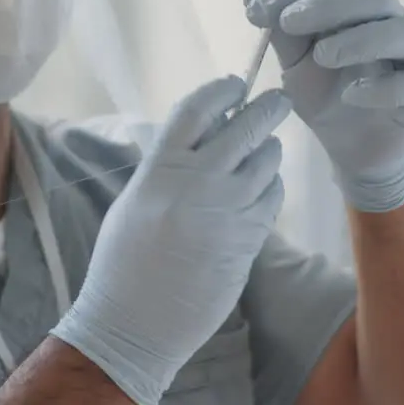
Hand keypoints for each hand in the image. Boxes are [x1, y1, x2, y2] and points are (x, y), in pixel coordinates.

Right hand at [51, 76, 290, 404]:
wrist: (135, 320)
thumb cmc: (125, 261)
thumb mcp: (137, 200)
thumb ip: (168, 166)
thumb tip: (204, 137)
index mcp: (161, 168)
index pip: (198, 109)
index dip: (222, 90)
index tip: (236, 84)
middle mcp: (198, 181)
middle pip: (245, 126)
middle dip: (268, 108)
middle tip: (278, 100)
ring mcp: (228, 210)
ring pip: (267, 161)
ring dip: (270, 150)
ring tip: (265, 150)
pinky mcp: (248, 239)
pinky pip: (273, 197)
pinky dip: (272, 187)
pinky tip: (263, 189)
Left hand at [244, 0, 403, 211]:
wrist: (353, 151)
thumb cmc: (326, 98)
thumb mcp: (296, 65)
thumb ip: (281, 32)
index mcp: (361, 11)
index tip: (256, 11)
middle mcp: (393, 24)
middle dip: (330, 6)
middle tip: (290, 22)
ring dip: (360, 40)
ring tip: (322, 56)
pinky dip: (383, 87)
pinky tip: (352, 95)